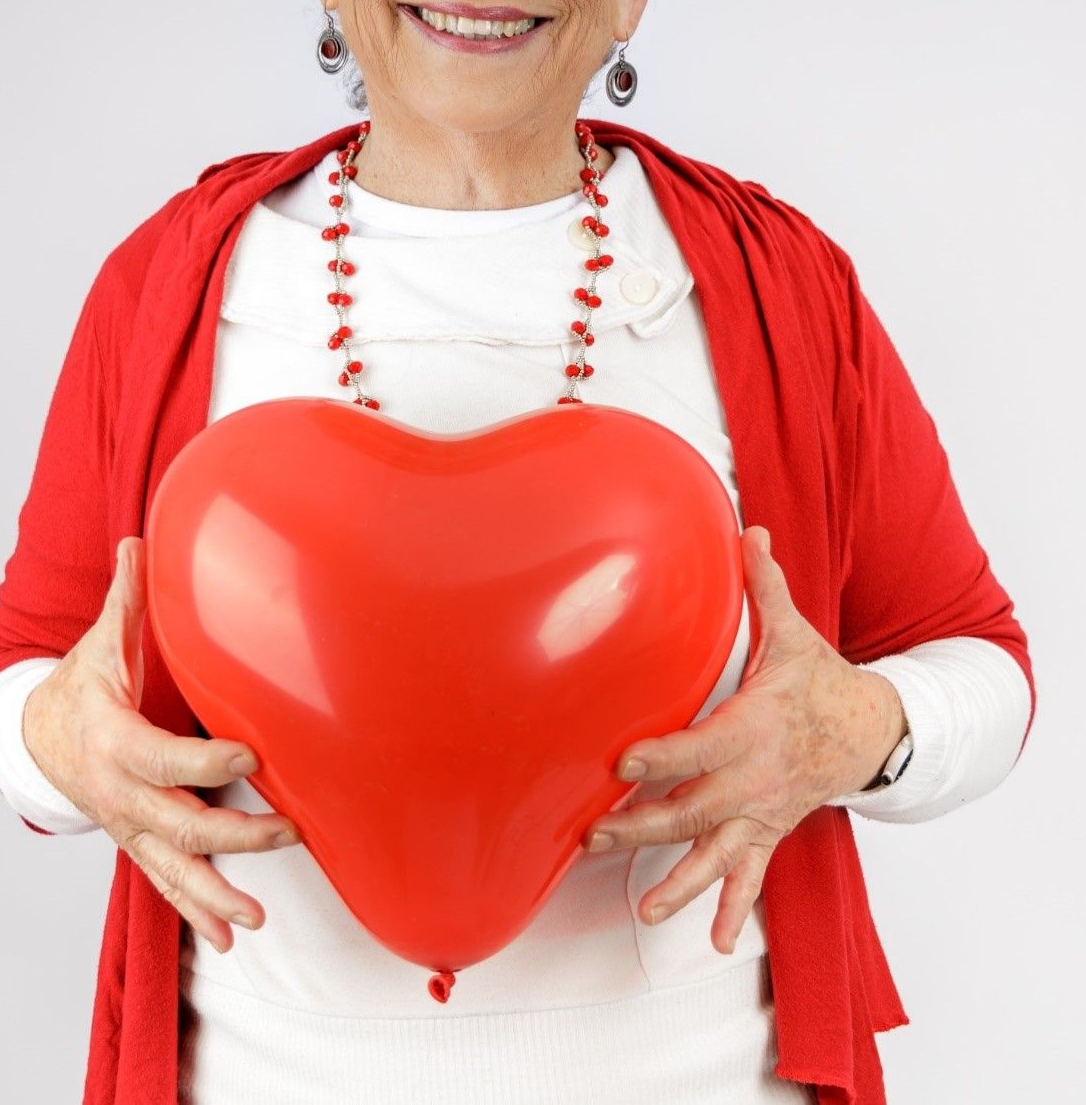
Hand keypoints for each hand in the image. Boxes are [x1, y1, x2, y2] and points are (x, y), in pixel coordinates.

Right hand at [22, 535, 302, 953]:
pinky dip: (194, 911)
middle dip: (233, 833)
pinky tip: (227, 936)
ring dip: (214, 893)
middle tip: (286, 832)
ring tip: (255, 917)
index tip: (253, 756)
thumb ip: (125, 599)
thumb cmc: (78, 685)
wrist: (32, 738)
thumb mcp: (98, 643)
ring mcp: (126, 824)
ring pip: (171, 866)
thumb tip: (140, 540)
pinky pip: (163, 882)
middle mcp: (119, 792)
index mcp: (114, 738)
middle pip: (177, 822)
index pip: (163, 757)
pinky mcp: (134, 841)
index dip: (207, 761)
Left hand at [581, 525, 906, 953]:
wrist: (875, 732)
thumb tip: (746, 528)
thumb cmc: (821, 680)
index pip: (701, 744)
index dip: (663, 755)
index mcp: (757, 725)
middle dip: (644, 823)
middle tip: (595, 834)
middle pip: (696, 806)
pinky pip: (753, 876)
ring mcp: (765, 811)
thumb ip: (763, 584)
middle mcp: (758, 777)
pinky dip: (735, 908)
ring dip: (680, 880)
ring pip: (718, 851)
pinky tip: (715, 941)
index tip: (623, 762)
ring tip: (648, 907)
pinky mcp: (771, 831)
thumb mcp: (794, 631)